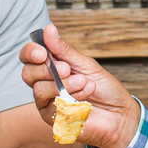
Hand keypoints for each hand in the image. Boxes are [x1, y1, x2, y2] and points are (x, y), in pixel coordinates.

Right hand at [19, 23, 140, 147]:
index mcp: (51, 67)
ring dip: (64, 83)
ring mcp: (47, 102)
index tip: (43, 52)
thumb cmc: (103, 88)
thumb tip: (48, 29)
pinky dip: (71, 97)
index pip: (28, 57)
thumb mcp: (86, 64)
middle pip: (28, 73)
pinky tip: (86, 96)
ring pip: (39, 90)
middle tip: (68, 68)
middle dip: (47, 69)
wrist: (119, 113)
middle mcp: (45, 84)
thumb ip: (64, 50)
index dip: (30, 52)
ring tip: (84, 82)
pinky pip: (52, 106)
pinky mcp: (53, 119)